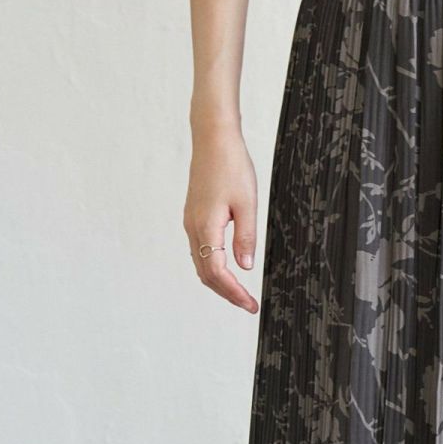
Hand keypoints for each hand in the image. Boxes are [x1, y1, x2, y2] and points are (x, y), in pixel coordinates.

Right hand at [183, 126, 259, 313]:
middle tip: (249, 304)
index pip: (217, 273)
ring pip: (201, 264)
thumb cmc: (232, 166)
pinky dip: (213, 267)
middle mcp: (194, 228)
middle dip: (227, 293)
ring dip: (219, 282)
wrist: (212, 139)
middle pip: (206, 274)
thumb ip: (245, 237)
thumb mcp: (247, 203)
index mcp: (206, 227)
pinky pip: (200, 251)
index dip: (234, 293)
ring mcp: (191, 222)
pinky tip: (228, 269)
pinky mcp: (194, 216)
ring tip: (240, 293)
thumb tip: (245, 267)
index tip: (251, 304)